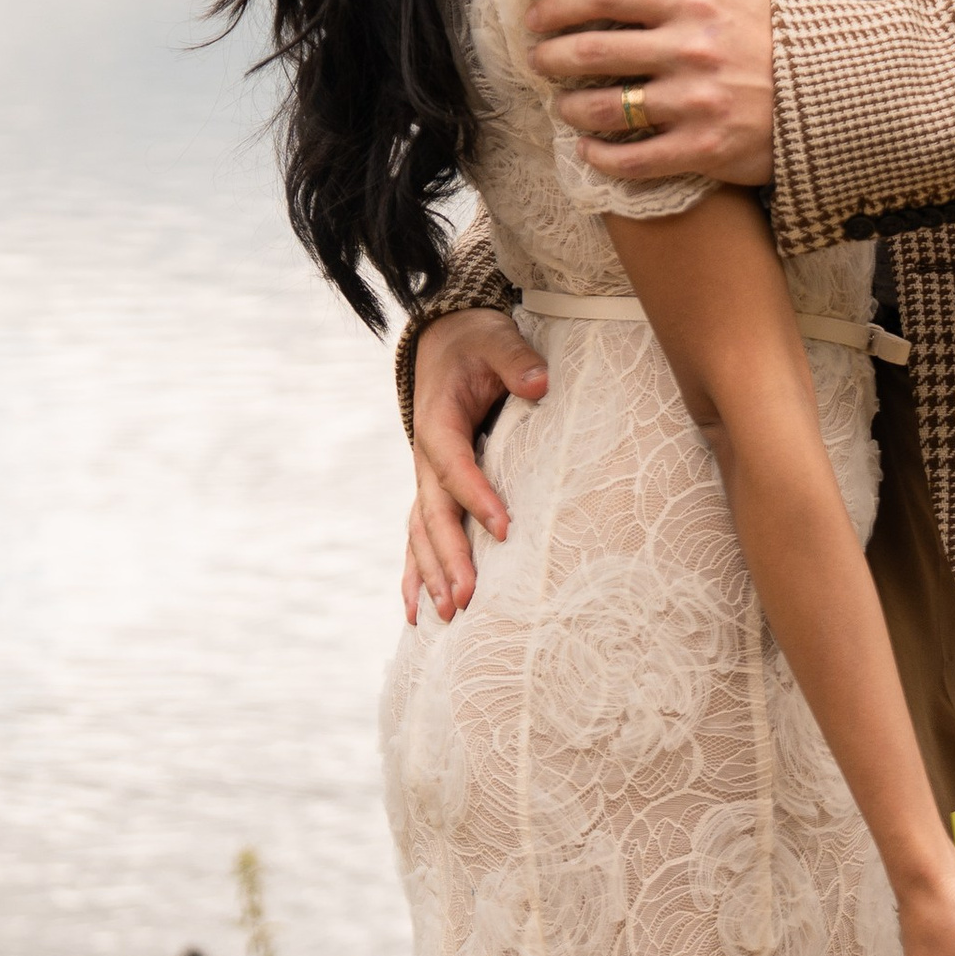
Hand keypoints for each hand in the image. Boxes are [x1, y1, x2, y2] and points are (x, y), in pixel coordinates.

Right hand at [403, 310, 548, 623]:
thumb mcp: (497, 339)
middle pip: (433, 513)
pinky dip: (414, 573)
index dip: (478, 498)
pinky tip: (415, 612)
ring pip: (421, 532)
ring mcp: (425, 477)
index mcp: (439, 422)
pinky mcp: (431, 488)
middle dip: (449, 558)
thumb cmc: (476, 344)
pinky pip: (417, 536)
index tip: (503, 529)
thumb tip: (540, 384)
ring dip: (431, 574)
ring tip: (446, 616)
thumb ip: (517, 361)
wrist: (444, 342)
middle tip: (467, 599)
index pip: (456, 466)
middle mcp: (426, 457)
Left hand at [526, 0, 775, 190]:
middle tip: (535, 60)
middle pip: (595, 51)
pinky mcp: (703, 148)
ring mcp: (695, 103)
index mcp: (693, 6)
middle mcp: (690, 52)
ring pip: (608, 108)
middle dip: (551, 58)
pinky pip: (636, 158)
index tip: (535, 16)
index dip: (560, 4)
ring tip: (561, 104)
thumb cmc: (772, 33)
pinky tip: (588, 149)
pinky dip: (602, 156)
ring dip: (571, 107)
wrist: (826, 94)